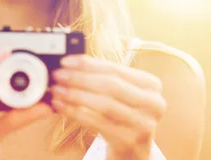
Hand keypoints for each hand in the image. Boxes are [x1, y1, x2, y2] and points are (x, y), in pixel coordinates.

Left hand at [50, 55, 166, 158]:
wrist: (134, 149)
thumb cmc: (123, 113)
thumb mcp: (121, 92)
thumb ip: (102, 76)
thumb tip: (71, 63)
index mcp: (151, 84)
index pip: (115, 68)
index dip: (88, 64)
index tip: (66, 61)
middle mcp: (153, 103)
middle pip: (111, 85)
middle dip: (80, 78)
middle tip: (58, 75)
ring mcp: (144, 124)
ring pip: (104, 104)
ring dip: (76, 95)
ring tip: (57, 91)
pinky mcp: (130, 140)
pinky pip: (98, 123)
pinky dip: (76, 113)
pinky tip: (62, 107)